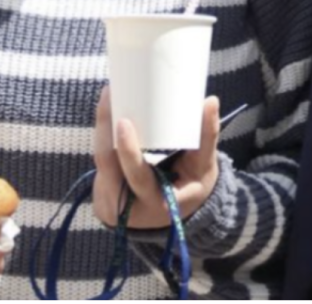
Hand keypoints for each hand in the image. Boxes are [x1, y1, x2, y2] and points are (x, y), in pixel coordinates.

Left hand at [92, 87, 220, 229]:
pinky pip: (100, 162)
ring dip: (101, 127)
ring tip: (107, 96)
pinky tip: (105, 113)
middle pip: (108, 164)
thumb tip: (211, 101)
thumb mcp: (203, 166)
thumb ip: (207, 136)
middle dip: (104, 128)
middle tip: (109, 95)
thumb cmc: (191, 186)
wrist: (172, 216)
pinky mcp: (103, 191)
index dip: (128, 151)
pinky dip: (102, 137)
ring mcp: (111, 201)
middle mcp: (128, 206)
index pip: (137, 177)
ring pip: (100, 160)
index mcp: (157, 202)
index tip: (124, 121)